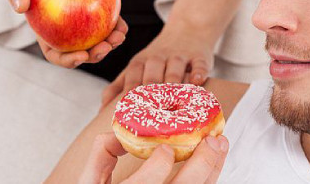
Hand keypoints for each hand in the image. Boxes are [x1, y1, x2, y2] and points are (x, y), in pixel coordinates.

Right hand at [37, 18, 127, 67]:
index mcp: (43, 23)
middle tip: (106, 46)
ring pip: (98, 36)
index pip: (54, 52)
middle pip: (81, 49)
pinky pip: (109, 17)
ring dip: (110, 42)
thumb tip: (20, 8)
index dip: (67, 60)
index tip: (81, 56)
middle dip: (95, 54)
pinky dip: (117, 24)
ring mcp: (82, 11)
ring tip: (119, 37)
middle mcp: (63, 22)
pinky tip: (122, 26)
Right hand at [79, 133, 228, 183]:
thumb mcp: (89, 182)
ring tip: (220, 145)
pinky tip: (213, 163)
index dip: (159, 165)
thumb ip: (101, 154)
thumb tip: (122, 130)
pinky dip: (210, 178)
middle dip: (201, 163)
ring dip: (213, 169)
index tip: (165, 147)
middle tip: (211, 139)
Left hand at [100, 26, 214, 106]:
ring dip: (172, 83)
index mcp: (140, 62)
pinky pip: (199, 64)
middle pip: (151, 74)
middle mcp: (158, 57)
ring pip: (174, 68)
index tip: (127, 115)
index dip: (129, 96)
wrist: (188, 30)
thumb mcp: (137, 65)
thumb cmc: (158, 57)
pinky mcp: (199, 56)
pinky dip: (198, 72)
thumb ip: (119, 86)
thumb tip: (102, 111)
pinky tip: (197, 81)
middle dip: (149, 93)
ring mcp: (179, 56)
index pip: (131, 78)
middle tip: (149, 115)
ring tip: (172, 101)